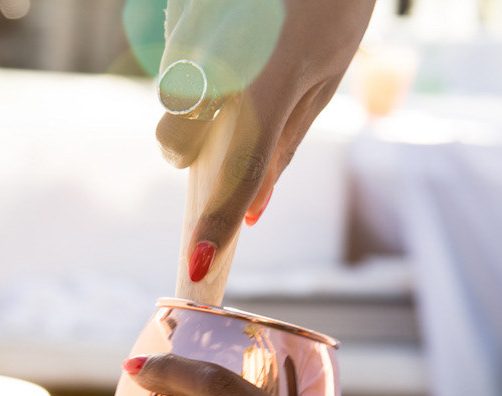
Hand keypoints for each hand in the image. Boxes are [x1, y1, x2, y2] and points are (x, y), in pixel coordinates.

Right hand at [156, 0, 375, 252]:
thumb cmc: (334, 4)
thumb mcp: (323, 78)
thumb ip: (282, 146)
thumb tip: (255, 212)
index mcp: (273, 77)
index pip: (239, 168)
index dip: (217, 221)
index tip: (198, 264)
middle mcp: (220, 51)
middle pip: (170, 137)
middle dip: (183, 152)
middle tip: (211, 134)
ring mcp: (193, 20)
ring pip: (166, 94)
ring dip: (188, 99)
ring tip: (233, 61)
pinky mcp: (178, 2)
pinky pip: (170, 50)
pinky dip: (190, 57)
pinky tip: (226, 30)